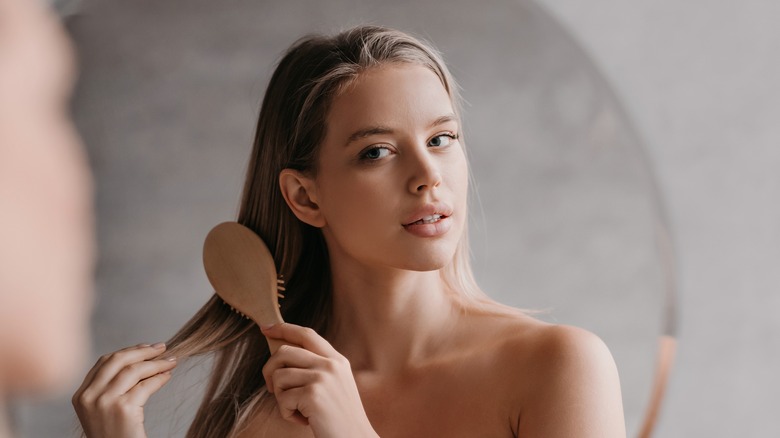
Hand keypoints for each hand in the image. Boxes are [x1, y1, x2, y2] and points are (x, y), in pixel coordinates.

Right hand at [72, 343, 176, 437]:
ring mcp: (105, 402)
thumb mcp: (102, 410)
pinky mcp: (123, 409)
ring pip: (134, 370)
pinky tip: (168, 376)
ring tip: (171, 361)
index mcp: (81, 396)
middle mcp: (89, 397)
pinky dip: (160, 377)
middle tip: (163, 348)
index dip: (128, 351)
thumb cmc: (114, 436)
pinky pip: (146, 385)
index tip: (146, 347)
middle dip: (143, 351)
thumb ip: (110, 386)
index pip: (104, 362)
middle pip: (118, 360)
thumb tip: (139, 358)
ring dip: (157, 363)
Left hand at [261, 323, 377, 437]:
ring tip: (297, 409)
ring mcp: (322, 378)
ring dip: (280, 397)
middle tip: (271, 388)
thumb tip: (282, 354)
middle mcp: (330, 365)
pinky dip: (286, 413)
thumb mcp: (335, 384)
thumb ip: (317, 367)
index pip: (306, 334)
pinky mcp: (313, 395)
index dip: (284, 328)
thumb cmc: (340, 417)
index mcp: (337, 360)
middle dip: (269, 370)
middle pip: (285, 352)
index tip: (266, 328)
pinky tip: (303, 419)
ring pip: (279, 376)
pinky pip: (282, 399)